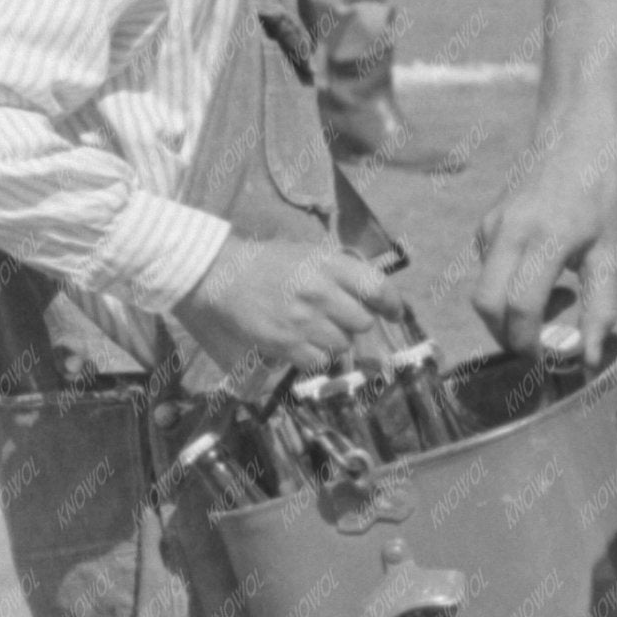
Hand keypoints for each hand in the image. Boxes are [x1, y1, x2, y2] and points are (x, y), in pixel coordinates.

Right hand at [174, 233, 395, 377]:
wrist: (222, 276)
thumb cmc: (270, 264)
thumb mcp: (310, 255)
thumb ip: (344, 274)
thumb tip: (379, 299)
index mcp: (329, 264)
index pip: (377, 288)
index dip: (392, 304)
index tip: (395, 313)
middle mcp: (319, 292)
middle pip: (362, 323)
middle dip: (353, 324)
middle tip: (336, 318)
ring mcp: (302, 320)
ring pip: (342, 346)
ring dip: (334, 342)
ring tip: (313, 328)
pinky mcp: (285, 343)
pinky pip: (318, 362)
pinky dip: (313, 357)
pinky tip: (300, 342)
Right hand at [474, 127, 616, 361]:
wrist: (572, 135)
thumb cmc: (598, 192)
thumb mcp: (609, 252)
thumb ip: (600, 307)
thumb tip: (589, 358)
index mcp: (545, 237)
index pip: (520, 306)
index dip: (529, 342)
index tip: (549, 358)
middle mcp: (509, 231)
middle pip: (486, 304)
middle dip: (508, 335)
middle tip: (543, 344)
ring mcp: (491, 226)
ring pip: (481, 290)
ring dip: (508, 313)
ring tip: (556, 300)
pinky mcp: (484, 223)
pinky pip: (485, 270)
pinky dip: (506, 288)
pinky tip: (542, 275)